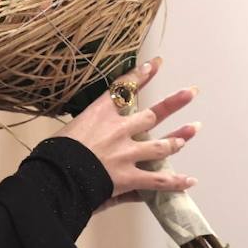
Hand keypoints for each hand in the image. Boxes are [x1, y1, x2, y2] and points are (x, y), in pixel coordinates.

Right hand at [54, 57, 199, 203]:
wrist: (54, 176)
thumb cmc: (53, 153)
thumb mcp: (66, 130)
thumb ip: (84, 127)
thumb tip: (87, 126)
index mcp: (99, 114)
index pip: (123, 89)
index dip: (141, 76)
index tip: (155, 64)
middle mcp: (118, 130)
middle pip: (152, 114)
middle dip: (174, 103)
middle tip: (191, 92)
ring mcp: (126, 154)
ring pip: (160, 145)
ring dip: (179, 137)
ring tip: (194, 128)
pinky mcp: (129, 177)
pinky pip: (157, 181)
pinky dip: (175, 182)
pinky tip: (191, 180)